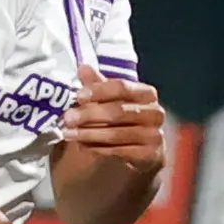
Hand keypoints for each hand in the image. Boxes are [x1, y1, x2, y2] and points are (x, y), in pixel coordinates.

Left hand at [60, 57, 166, 176]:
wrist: (143, 150)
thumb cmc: (124, 117)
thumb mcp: (111, 98)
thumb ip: (98, 84)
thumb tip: (83, 68)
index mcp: (147, 93)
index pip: (122, 87)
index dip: (99, 90)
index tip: (78, 96)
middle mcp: (155, 113)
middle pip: (118, 111)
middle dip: (89, 114)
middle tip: (68, 118)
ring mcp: (155, 135)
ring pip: (117, 133)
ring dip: (89, 133)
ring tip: (69, 133)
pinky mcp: (150, 155)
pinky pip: (119, 151)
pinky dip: (98, 148)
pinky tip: (83, 146)